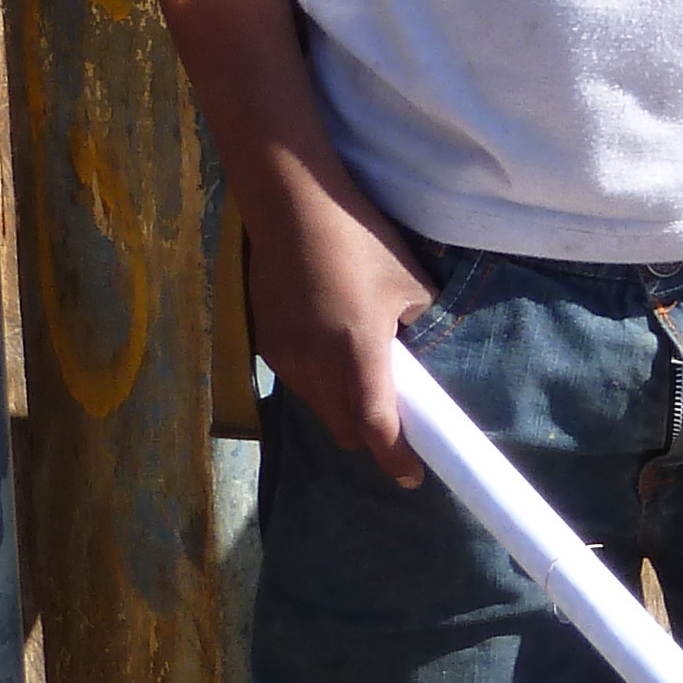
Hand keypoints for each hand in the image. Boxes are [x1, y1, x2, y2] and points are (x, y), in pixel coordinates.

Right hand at [241, 169, 437, 482]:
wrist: (291, 206)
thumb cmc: (359, 239)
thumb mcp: (410, 281)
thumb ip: (417, 326)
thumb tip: (413, 351)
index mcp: (357, 352)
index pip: (375, 427)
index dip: (395, 458)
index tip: (413, 476)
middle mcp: (316, 365)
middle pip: (343, 428)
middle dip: (370, 436)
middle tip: (394, 421)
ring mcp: (285, 358)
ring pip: (319, 408)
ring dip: (343, 409)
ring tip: (362, 376)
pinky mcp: (266, 346)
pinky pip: (298, 384)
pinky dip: (320, 385)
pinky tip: (330, 351)